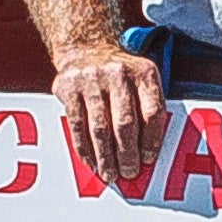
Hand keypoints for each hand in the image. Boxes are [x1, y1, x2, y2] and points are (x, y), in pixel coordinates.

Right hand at [54, 45, 165, 192]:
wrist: (86, 48)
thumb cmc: (121, 76)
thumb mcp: (143, 81)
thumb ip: (148, 109)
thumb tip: (147, 154)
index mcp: (144, 73)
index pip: (152, 112)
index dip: (151, 140)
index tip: (148, 159)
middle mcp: (118, 73)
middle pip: (125, 123)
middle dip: (127, 154)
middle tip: (129, 173)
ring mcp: (91, 79)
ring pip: (100, 127)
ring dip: (105, 156)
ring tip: (109, 173)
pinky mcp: (69, 87)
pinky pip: (77, 125)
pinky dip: (84, 147)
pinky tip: (91, 161)